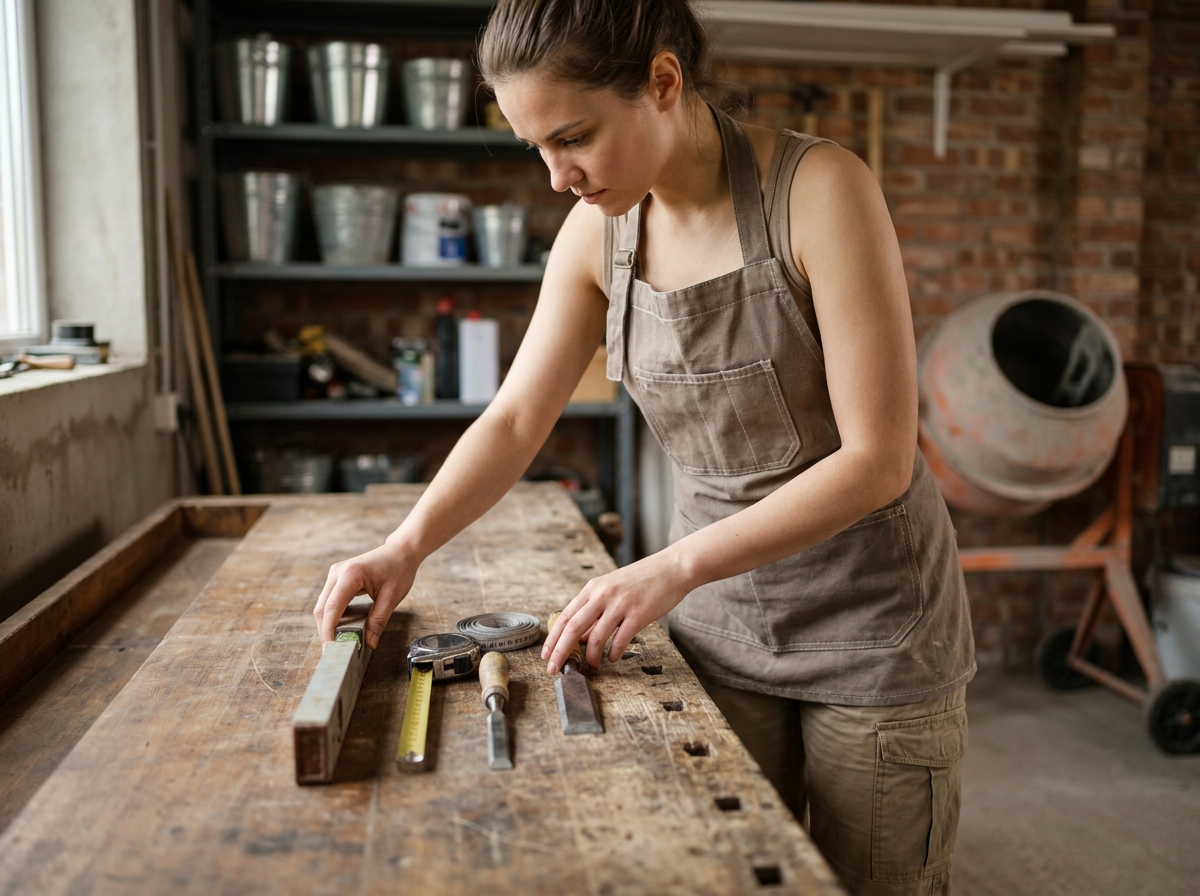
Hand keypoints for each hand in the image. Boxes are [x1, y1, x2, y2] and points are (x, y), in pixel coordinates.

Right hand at [313, 541, 418, 648]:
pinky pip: (329, 601)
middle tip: (334, 652)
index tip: (330, 650)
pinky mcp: (337, 578)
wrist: (400, 552)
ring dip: (327, 625)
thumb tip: (369, 644)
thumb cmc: (398, 570)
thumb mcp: (392, 597)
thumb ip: (378, 621)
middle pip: (321, 609)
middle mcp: (337, 573)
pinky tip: (342, 628)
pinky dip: (332, 616)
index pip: (331, 609)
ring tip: (338, 643)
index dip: (327, 631)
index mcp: (350, 575)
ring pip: (322, 606)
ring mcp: (335, 574)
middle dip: (325, 631)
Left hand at [541, 548, 692, 672]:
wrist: (672, 568)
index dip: (553, 638)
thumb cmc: (642, 580)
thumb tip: (578, 637)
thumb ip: (594, 610)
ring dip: (590, 657)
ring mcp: (620, 605)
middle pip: (573, 628)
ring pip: (595, 638)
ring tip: (592, 666)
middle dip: (560, 652)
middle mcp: (603, 595)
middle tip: (554, 669)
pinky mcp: (638, 615)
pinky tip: (613, 658)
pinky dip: (613, 654)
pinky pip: (620, 640)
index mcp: (593, 587)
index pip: (565, 616)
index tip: (546, 655)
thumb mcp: (612, 588)